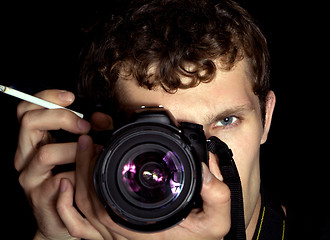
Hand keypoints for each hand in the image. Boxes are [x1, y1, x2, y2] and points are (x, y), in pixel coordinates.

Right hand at [14, 89, 99, 239]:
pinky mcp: (39, 195)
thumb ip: (91, 131)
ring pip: (45, 153)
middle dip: (61, 118)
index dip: (47, 97)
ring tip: (93, 153)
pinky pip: (59, 180)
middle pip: (29, 122)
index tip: (71, 97)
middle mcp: (25, 155)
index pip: (27, 108)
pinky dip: (78, 176)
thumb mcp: (80, 149)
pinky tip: (86, 177)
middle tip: (84, 126)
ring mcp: (29, 176)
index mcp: (33, 140)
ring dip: (75, 151)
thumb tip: (102, 119)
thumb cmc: (72, 179)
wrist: (60, 217)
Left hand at [58, 134, 230, 239]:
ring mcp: (117, 235)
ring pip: (80, 211)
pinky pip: (81, 226)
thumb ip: (216, 193)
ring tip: (81, 153)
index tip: (93, 144)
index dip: (91, 170)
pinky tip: (68, 187)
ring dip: (75, 180)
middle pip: (85, 200)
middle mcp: (123, 233)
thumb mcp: (217, 219)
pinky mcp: (117, 233)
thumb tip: (203, 168)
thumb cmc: (199, 239)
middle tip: (84, 140)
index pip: (104, 199)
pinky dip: (68, 208)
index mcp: (142, 226)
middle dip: (80, 166)